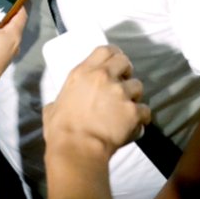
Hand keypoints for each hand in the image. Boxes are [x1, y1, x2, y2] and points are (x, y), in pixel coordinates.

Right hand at [43, 45, 150, 163]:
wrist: (77, 148)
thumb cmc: (61, 130)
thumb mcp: (54, 106)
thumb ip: (61, 100)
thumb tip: (56, 107)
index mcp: (83, 73)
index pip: (105, 50)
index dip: (114, 55)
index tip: (116, 63)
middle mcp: (104, 77)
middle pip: (125, 62)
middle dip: (126, 71)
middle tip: (123, 83)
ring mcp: (120, 93)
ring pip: (138, 86)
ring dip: (134, 96)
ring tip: (127, 108)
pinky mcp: (133, 111)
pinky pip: (145, 110)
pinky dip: (141, 118)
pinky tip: (135, 125)